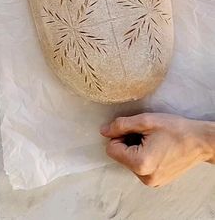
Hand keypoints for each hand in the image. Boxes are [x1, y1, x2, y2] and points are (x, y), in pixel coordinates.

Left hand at [100, 113, 214, 186]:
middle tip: (147, 134)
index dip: (119, 135)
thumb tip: (104, 131)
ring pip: (130, 161)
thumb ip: (122, 125)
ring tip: (154, 141)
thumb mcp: (146, 121)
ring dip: (136, 149)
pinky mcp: (157, 181)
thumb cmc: (176, 129)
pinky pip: (140, 167)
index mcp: (140, 163)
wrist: (200, 142)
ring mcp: (151, 181)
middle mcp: (144, 177)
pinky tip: (158, 148)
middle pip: (120, 156)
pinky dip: (144, 156)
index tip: (135, 130)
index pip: (111, 149)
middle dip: (128, 142)